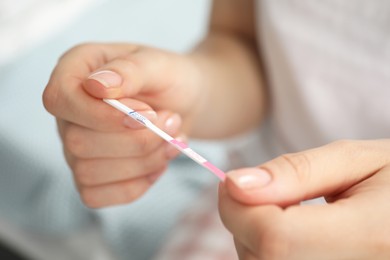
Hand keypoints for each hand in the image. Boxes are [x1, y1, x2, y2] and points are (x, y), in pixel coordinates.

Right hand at [43, 43, 201, 207]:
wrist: (184, 103)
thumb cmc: (168, 79)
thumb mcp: (159, 64)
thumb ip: (130, 70)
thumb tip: (96, 85)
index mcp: (75, 72)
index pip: (60, 99)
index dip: (102, 115)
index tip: (147, 114)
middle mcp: (68, 113)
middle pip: (78, 143)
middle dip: (137, 140)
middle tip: (172, 121)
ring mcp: (75, 148)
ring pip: (88, 173)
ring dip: (143, 161)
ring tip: (171, 139)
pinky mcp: (89, 176)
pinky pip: (96, 196)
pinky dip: (136, 185)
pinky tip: (158, 163)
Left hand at [219, 139, 389, 258]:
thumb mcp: (355, 161)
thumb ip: (296, 172)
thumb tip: (236, 184)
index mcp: (373, 237)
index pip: (275, 237)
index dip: (239, 208)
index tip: (231, 182)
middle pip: (262, 259)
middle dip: (244, 221)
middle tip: (265, 193)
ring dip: (255, 239)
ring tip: (288, 213)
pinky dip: (270, 253)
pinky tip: (293, 237)